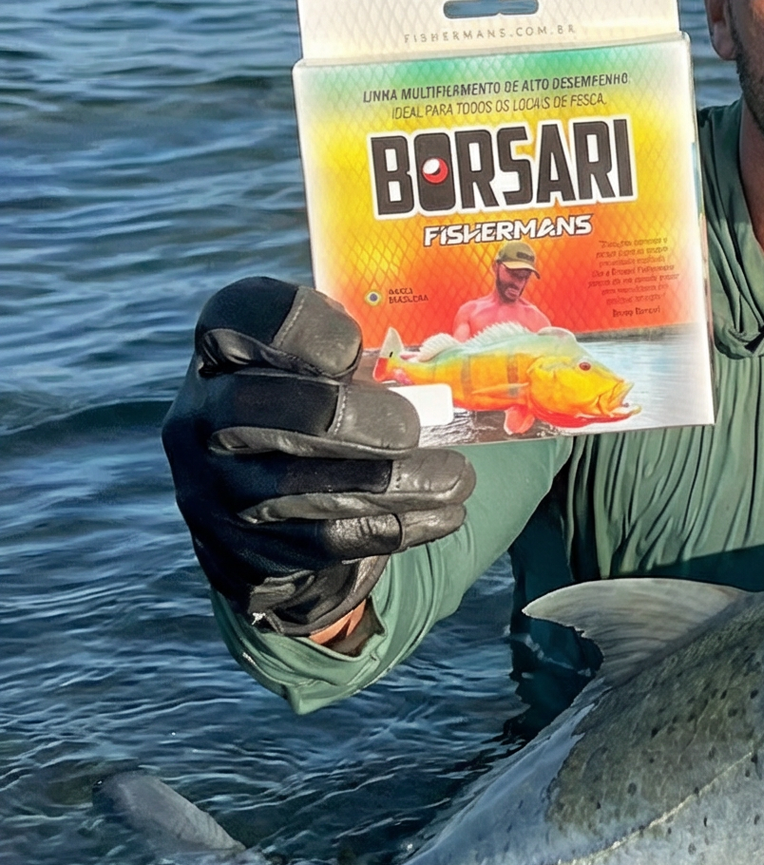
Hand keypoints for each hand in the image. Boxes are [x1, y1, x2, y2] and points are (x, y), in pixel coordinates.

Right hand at [161, 278, 473, 638]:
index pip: (239, 314)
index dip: (304, 328)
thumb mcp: (334, 376)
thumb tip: (463, 379)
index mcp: (223, 352)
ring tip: (458, 478)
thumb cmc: (324, 420)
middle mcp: (199, 416)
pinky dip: (393, 526)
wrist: (276, 521)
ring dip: (390, 483)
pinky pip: (319, 541)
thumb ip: (373, 362)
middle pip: (247, 408)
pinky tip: (444, 514)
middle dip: (341, 417)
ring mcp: (211, 489)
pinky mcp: (243, 550)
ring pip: (288, 488)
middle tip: (412, 427)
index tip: (354, 348)